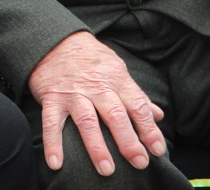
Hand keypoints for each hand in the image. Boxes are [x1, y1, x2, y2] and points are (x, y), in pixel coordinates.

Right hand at [28, 31, 165, 175]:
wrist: (55, 40)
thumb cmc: (90, 58)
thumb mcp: (117, 69)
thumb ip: (136, 94)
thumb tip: (158, 115)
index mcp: (116, 79)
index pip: (137, 106)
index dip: (148, 129)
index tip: (157, 150)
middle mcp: (96, 86)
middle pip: (115, 115)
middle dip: (128, 141)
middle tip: (139, 163)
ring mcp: (73, 93)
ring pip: (87, 121)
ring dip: (97, 147)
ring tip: (107, 170)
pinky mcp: (51, 97)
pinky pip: (51, 122)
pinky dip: (53, 143)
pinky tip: (56, 163)